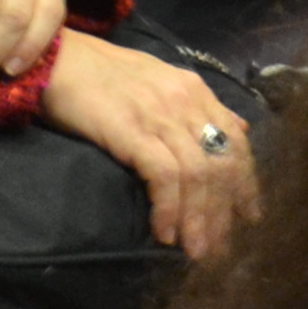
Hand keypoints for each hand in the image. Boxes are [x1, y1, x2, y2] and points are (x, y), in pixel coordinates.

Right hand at [39, 29, 259, 257]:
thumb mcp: (161, 81)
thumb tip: (238, 128)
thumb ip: (199, 107)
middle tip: (220, 249)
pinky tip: (165, 233)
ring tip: (196, 250)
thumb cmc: (103, 74)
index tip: (249, 217)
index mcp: (195, 90)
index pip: (235, 140)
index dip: (246, 182)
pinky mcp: (132, 131)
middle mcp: (185, 101)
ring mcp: (160, 115)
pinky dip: (169, 208)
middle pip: (221, 163)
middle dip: (224, 211)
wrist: (58, 57)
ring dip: (199, 219)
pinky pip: (164, 176)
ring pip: (198, 174)